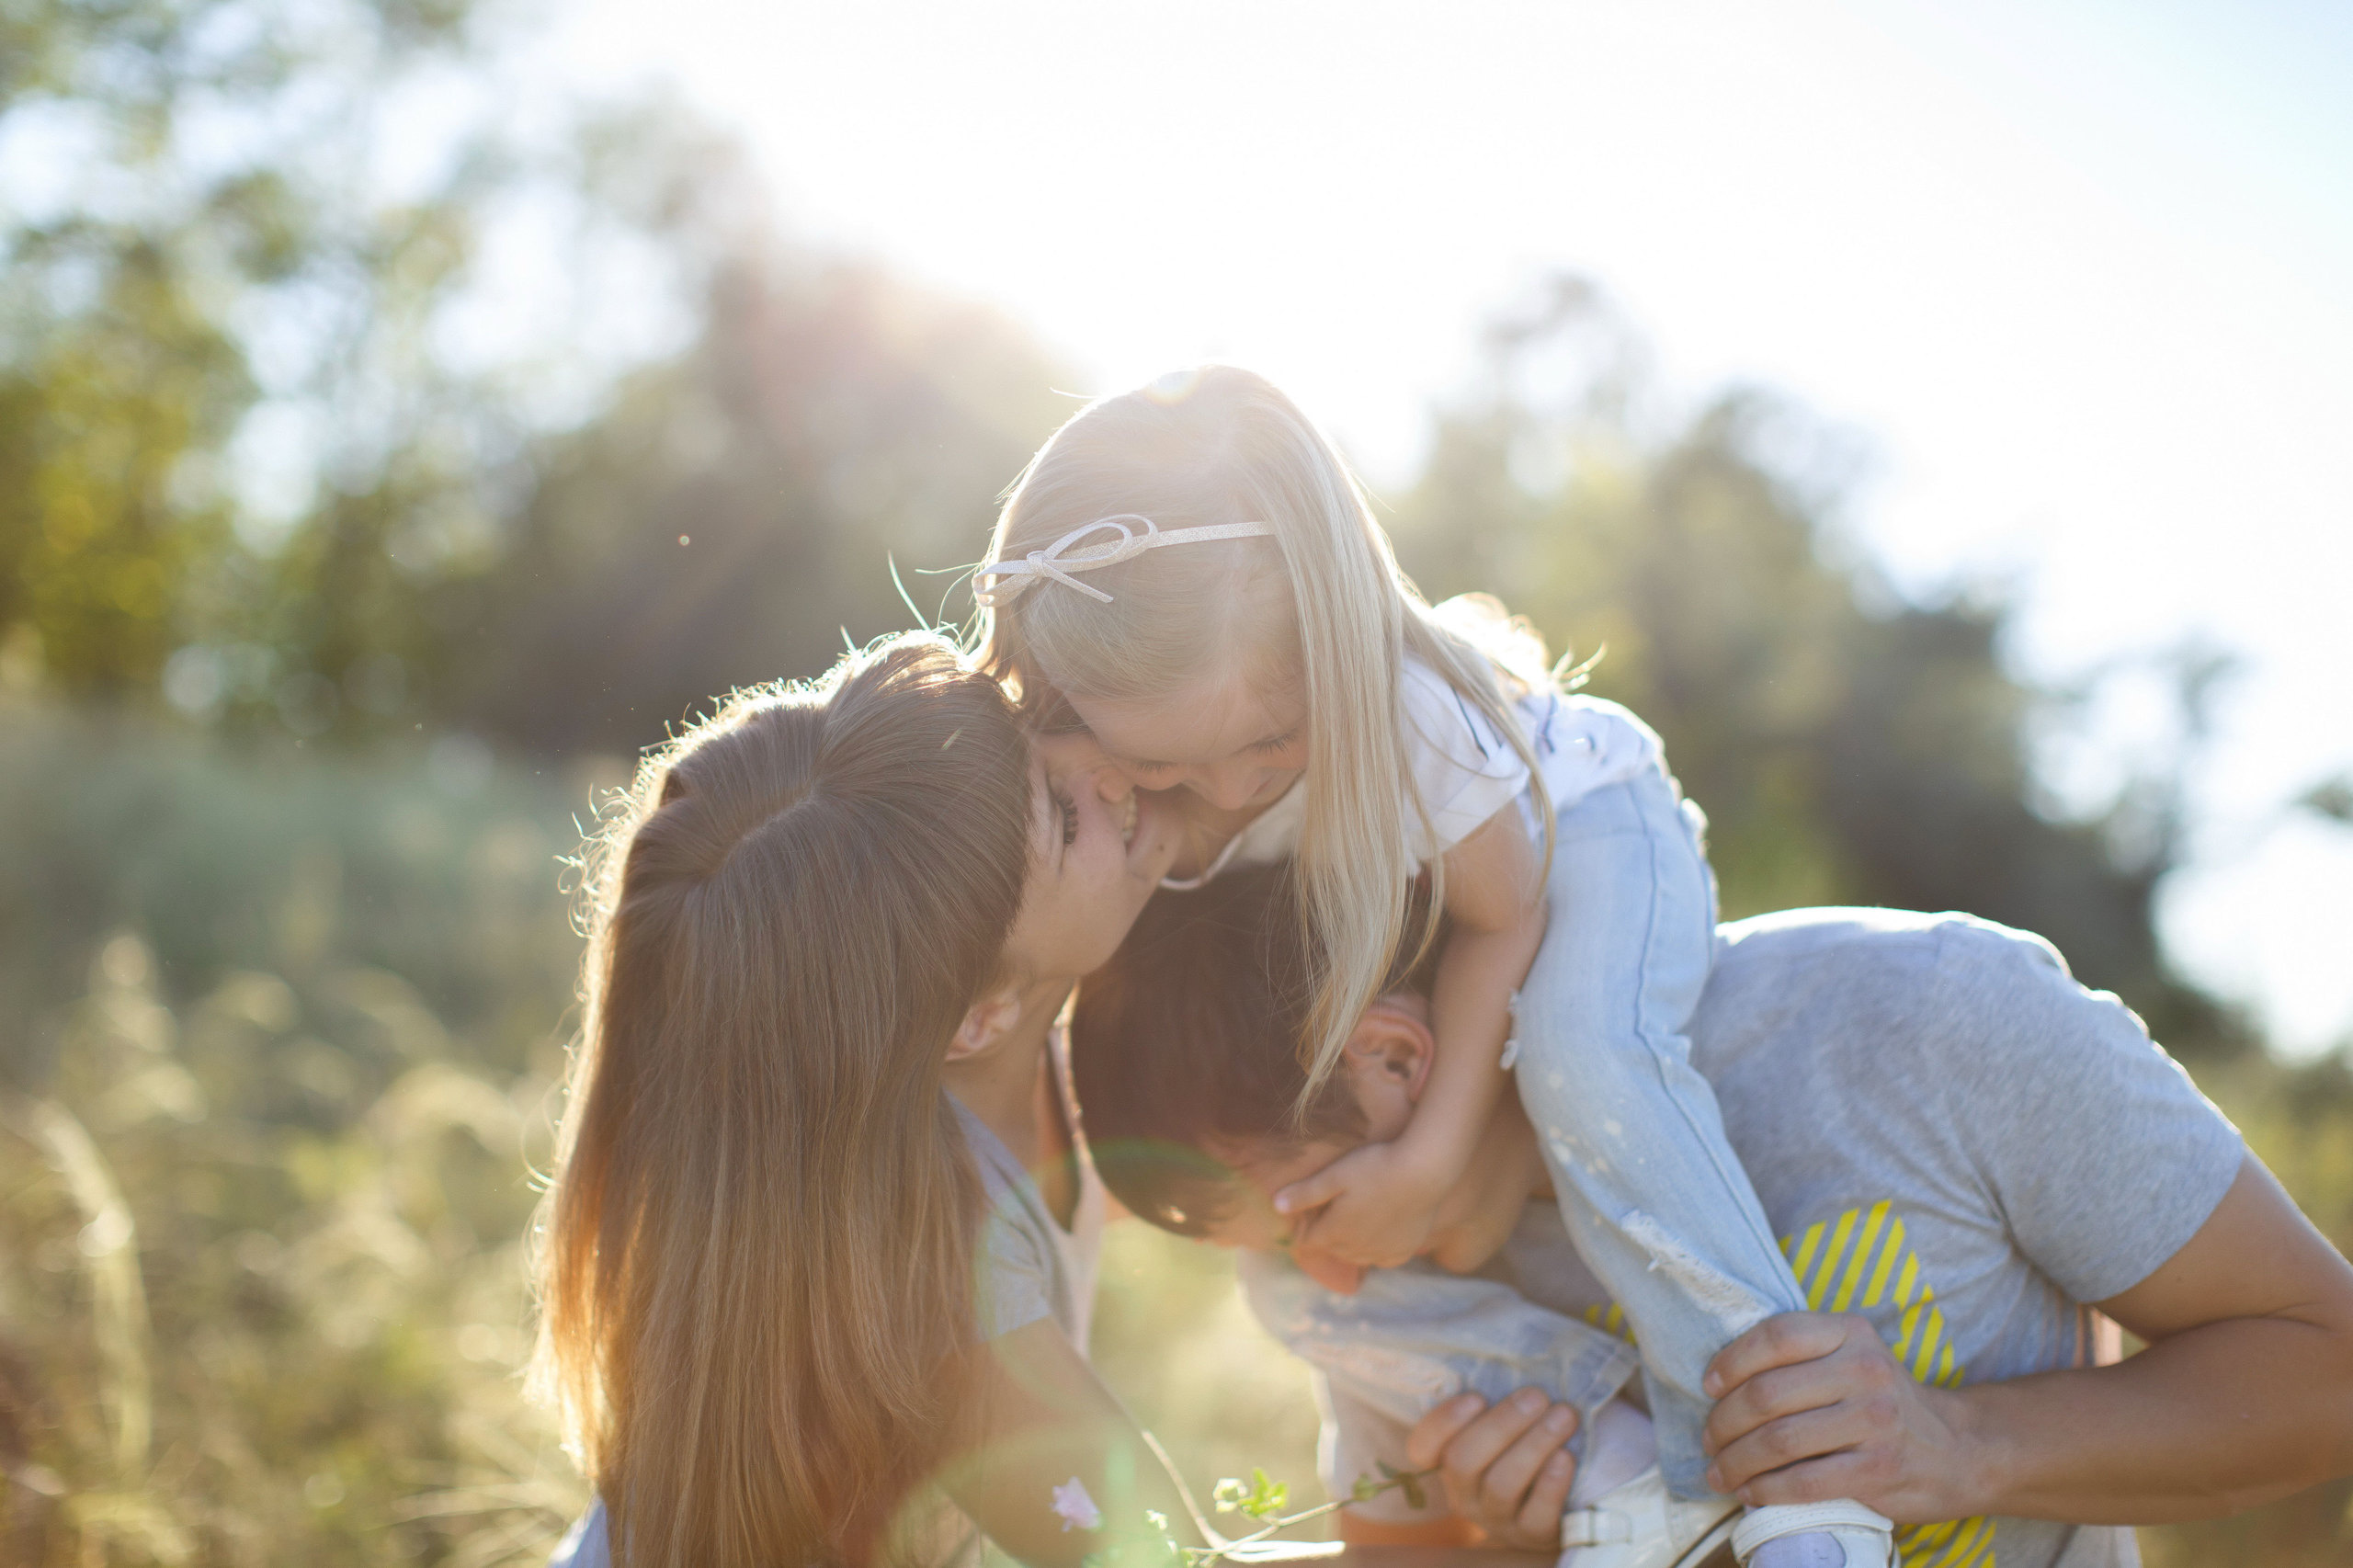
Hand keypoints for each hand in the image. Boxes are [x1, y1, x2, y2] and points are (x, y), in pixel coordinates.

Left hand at [1277, 1138, 1446, 1273]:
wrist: (1424, 1171)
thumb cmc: (1375, 1167)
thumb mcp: (1334, 1175)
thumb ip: (1305, 1193)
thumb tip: (1275, 1205)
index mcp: (1334, 1233)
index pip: (1309, 1242)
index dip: (1304, 1231)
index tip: (1304, 1220)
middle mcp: (1356, 1250)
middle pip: (1332, 1249)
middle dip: (1327, 1236)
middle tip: (1331, 1215)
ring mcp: (1381, 1253)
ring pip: (1356, 1256)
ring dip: (1350, 1244)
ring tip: (1354, 1222)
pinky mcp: (1404, 1251)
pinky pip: (1382, 1258)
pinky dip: (1376, 1249)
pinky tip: (1379, 1232)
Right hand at [1404, 1388, 1580, 1548]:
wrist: (1573, 1498)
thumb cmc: (1533, 1440)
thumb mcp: (1509, 1422)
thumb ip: (1499, 1395)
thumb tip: (1506, 1345)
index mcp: (1450, 1459)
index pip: (1422, 1448)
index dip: (1442, 1422)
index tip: (1476, 1396)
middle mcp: (1465, 1493)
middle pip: (1463, 1461)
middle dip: (1502, 1424)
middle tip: (1536, 1396)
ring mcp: (1497, 1518)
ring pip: (1501, 1484)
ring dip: (1534, 1444)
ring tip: (1564, 1416)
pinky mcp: (1532, 1535)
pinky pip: (1536, 1512)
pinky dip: (1551, 1482)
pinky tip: (1566, 1456)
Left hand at [1701, 1312, 1982, 1522]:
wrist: (1957, 1449)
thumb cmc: (1884, 1403)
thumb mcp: (1852, 1357)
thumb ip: (1802, 1357)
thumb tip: (1720, 1379)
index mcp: (1850, 1332)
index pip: (1775, 1336)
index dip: (1731, 1361)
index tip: (1708, 1387)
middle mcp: (1864, 1369)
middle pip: (1767, 1393)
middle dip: (1723, 1422)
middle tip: (1709, 1440)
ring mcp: (1875, 1419)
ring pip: (1778, 1440)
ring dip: (1736, 1461)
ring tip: (1719, 1472)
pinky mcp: (1879, 1468)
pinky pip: (1803, 1481)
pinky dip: (1766, 1490)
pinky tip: (1751, 1492)